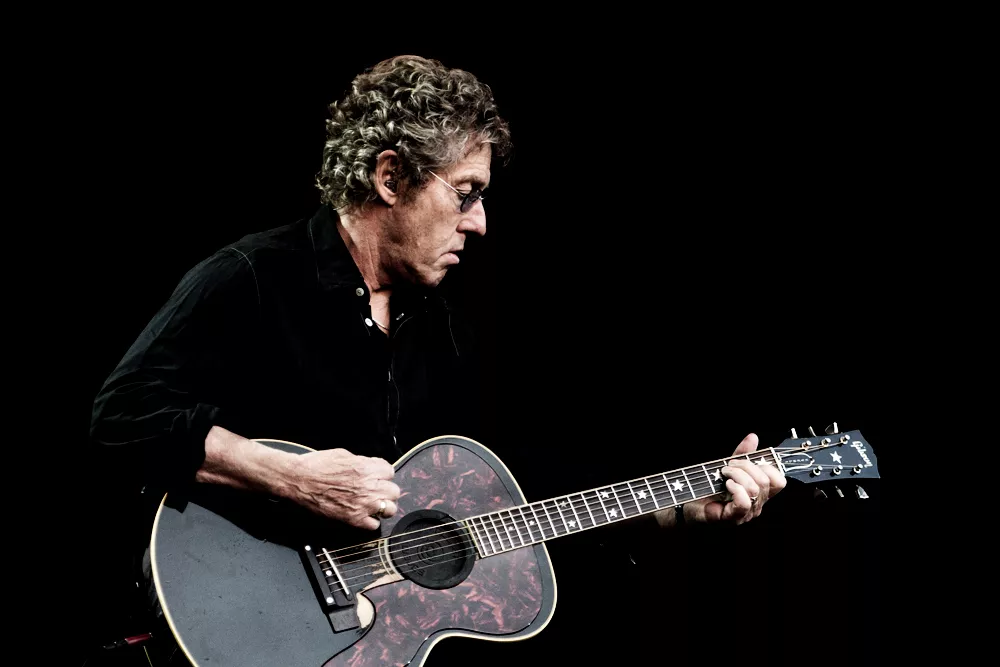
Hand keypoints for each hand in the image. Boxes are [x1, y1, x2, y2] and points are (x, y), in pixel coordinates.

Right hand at [280, 448, 400, 529]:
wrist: (298, 479)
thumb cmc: (316, 465)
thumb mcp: (343, 454)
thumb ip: (361, 462)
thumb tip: (369, 466)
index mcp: (367, 468)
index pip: (390, 472)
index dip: (382, 474)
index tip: (376, 477)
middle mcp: (368, 486)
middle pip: (394, 491)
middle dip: (386, 490)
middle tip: (375, 491)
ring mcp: (362, 504)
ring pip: (390, 509)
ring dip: (383, 507)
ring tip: (373, 505)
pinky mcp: (353, 519)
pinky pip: (374, 525)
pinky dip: (370, 522)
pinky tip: (363, 516)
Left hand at [656, 433, 786, 526]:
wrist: (687, 503)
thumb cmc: (708, 487)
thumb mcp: (728, 466)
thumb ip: (742, 454)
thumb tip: (753, 437)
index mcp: (759, 493)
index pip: (779, 481)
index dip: (767, 467)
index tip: (748, 462)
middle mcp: (756, 505)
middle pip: (765, 481)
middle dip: (746, 466)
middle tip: (729, 465)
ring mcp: (745, 514)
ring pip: (755, 490)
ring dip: (737, 474)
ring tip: (724, 473)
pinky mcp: (732, 518)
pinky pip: (744, 502)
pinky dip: (735, 488)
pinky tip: (726, 484)